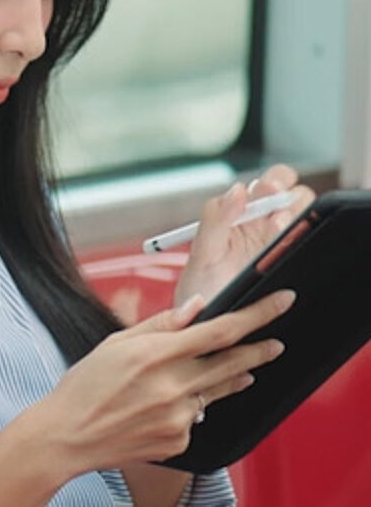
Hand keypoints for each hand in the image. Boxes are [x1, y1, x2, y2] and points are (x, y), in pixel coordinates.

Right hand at [25, 288, 294, 474]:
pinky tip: (167, 409)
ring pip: (217, 392)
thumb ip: (159, 325)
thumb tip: (196, 308)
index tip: (280, 303)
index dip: (257, 315)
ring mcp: (178, 416)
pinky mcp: (178, 440)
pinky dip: (190, 410)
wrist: (65, 438)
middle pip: (233, 362)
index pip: (220, 330)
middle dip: (259, 350)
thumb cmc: (83, 389)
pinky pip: (195, 419)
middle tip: (274, 344)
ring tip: (241, 371)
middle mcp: (171, 386)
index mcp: (154, 355)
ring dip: (233, 378)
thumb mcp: (114, 345)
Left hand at [173, 164, 315, 308]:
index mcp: (239, 216)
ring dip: (295, 215)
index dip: (273, 180)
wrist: (207, 326)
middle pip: (292, 195)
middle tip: (276, 204)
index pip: (266, 185)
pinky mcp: (291, 262)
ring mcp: (280, 245)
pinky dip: (302, 237)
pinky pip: (307, 242)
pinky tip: (284, 244)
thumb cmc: (199, 291)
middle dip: (288, 193)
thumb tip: (236, 190)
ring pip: (304, 216)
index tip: (267, 188)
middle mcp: (263, 226)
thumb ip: (214, 219)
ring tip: (277, 228)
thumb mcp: (200, 255)